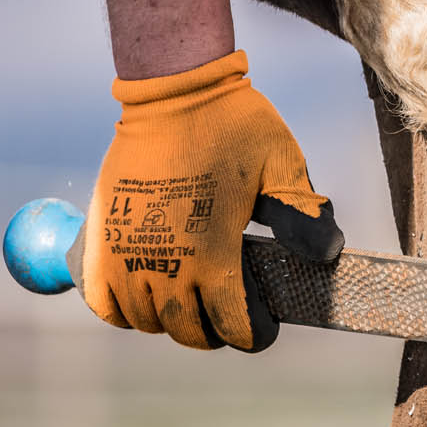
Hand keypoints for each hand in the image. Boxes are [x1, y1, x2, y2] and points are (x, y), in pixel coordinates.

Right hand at [81, 50, 342, 349]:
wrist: (174, 91)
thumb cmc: (233, 124)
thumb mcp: (282, 163)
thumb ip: (303, 212)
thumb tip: (326, 254)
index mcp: (212, 252)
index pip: (230, 324)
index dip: (251, 335)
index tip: (262, 331)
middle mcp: (165, 262)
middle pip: (185, 331)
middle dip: (211, 333)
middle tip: (227, 316)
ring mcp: (126, 253)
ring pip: (145, 320)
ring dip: (169, 322)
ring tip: (190, 303)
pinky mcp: (101, 238)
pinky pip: (103, 300)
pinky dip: (122, 310)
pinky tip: (144, 296)